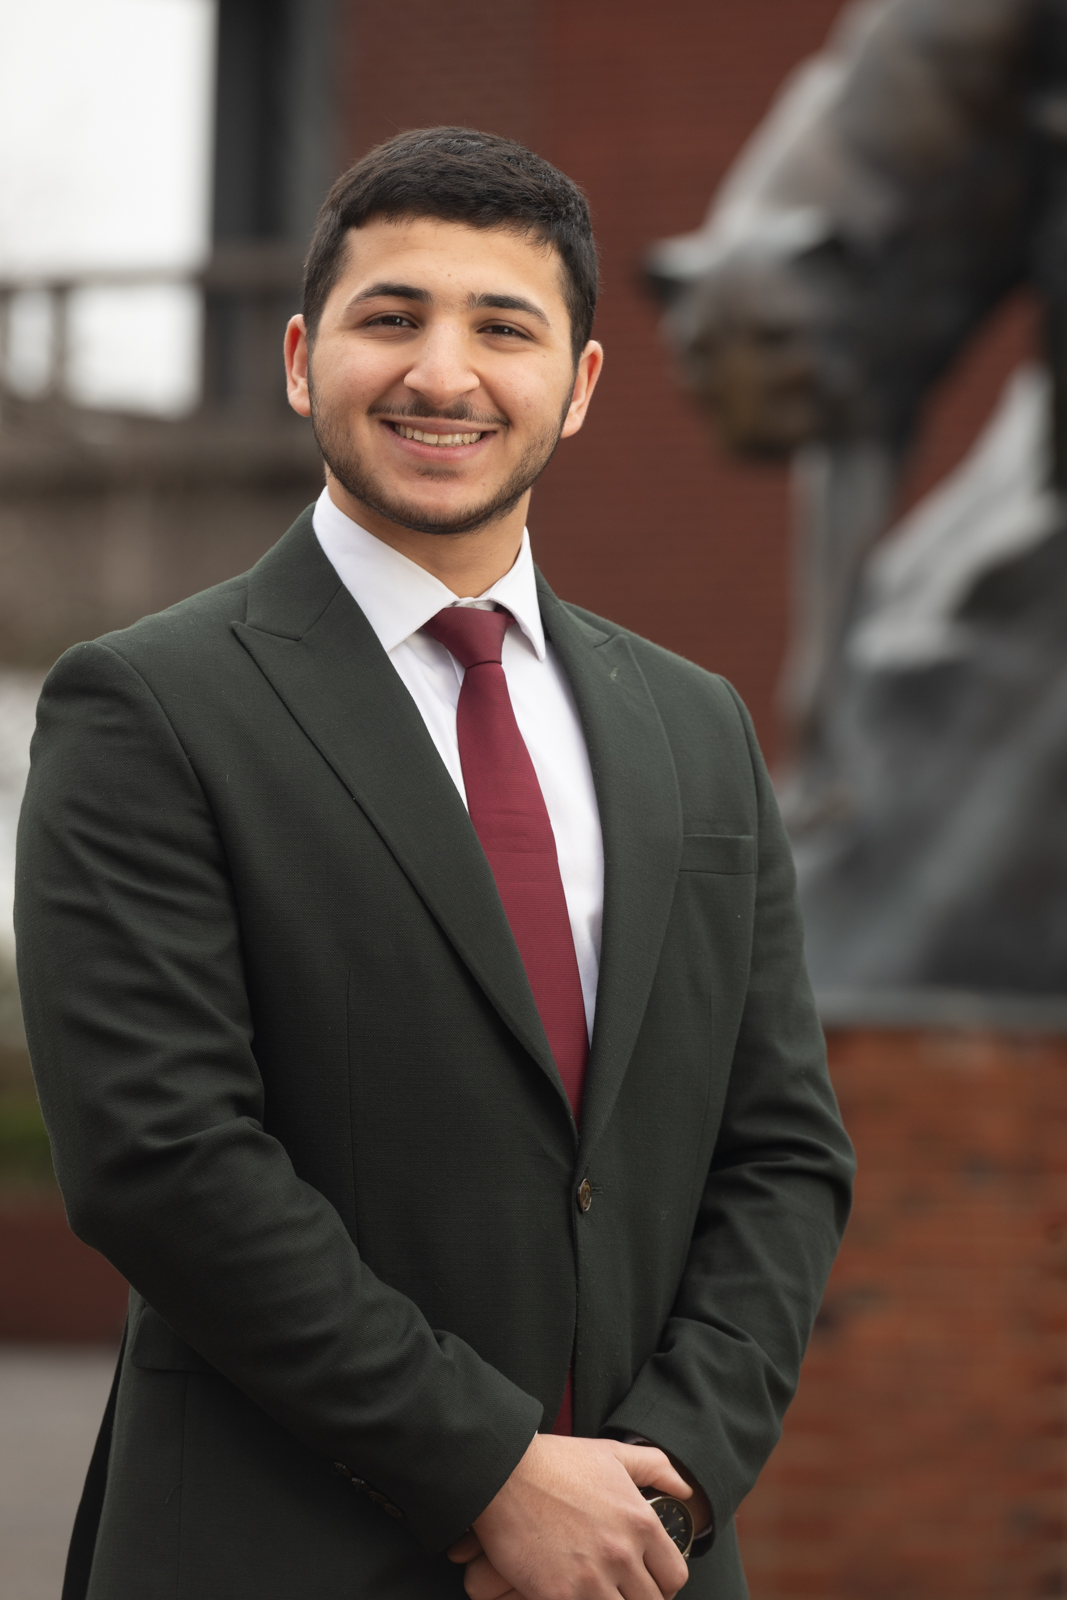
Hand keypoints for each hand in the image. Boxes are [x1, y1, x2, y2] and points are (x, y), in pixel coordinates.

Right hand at [446, 1434, 692, 1599]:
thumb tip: (685, 1490)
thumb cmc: (556, 1461)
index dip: (664, 1584)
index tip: (648, 1581)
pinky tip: (574, 1595)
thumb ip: (655, 1468)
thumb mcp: (612, 1454)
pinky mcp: (560, 1596)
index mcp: (640, 1522)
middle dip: (639, 1598)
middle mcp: (623, 1554)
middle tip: (620, 1590)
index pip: (675, 1577)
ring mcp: (592, 1579)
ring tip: (597, 1592)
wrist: (503, 1472)